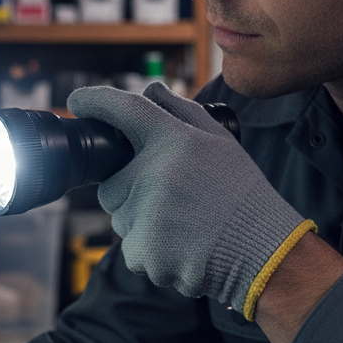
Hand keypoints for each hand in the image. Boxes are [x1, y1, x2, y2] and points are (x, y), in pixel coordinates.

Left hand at [66, 82, 308, 313]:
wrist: (265, 253)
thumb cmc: (242, 195)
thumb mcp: (222, 143)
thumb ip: (182, 112)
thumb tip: (149, 90)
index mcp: (176, 140)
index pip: (124, 109)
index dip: (94, 100)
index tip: (76, 100)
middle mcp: (157, 172)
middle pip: (110, 185)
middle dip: (130, 194)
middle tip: (172, 201)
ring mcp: (148, 212)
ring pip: (121, 220)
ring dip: (142, 224)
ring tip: (185, 225)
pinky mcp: (145, 249)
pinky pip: (131, 248)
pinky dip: (151, 252)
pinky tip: (183, 246)